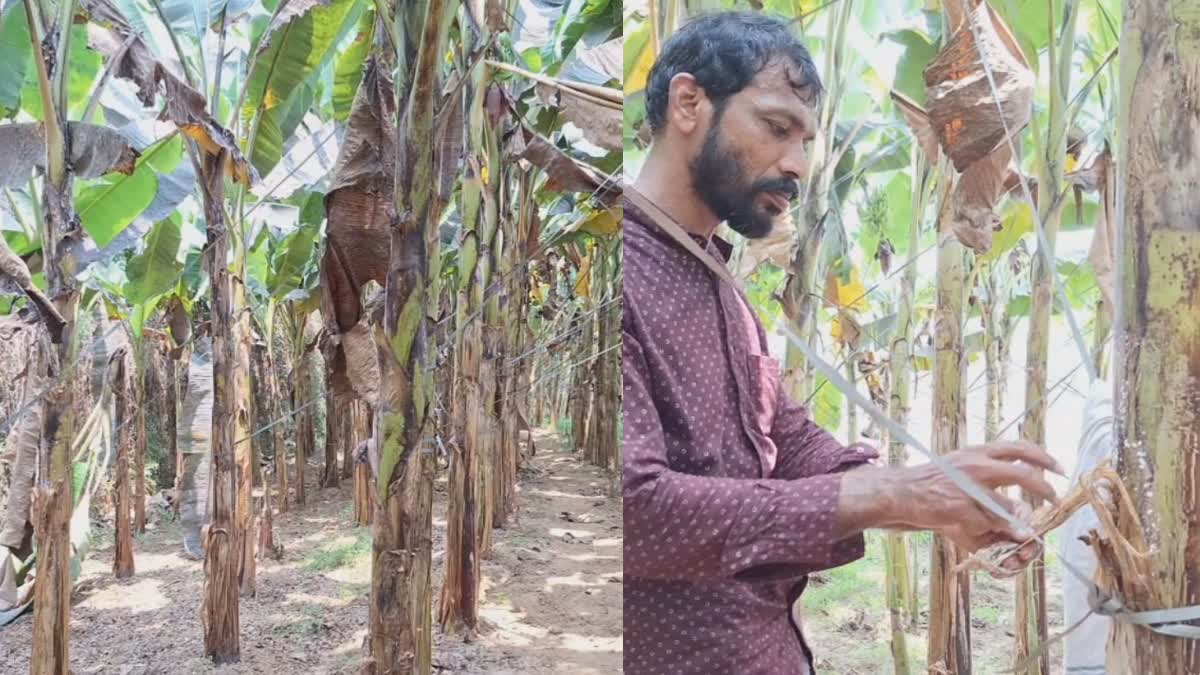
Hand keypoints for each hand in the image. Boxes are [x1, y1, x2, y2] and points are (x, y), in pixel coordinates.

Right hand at [890, 441, 1061, 554]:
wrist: (901, 492)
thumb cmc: (932, 481)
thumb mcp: (961, 465)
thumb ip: (988, 470)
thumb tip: (1022, 476)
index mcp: (977, 452)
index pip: (1019, 448)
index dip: (1043, 457)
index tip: (1059, 468)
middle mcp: (975, 465)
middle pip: (1023, 475)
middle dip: (1044, 490)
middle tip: (1054, 499)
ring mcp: (967, 487)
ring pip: (1007, 507)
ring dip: (1013, 520)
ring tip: (1013, 528)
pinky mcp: (959, 508)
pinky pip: (987, 524)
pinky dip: (988, 530)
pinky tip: (978, 530)